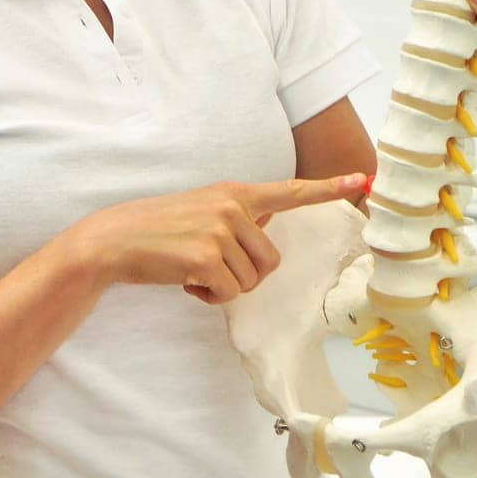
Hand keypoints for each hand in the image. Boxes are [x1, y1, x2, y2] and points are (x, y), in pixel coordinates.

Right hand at [64, 175, 369, 304]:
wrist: (113, 239)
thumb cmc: (158, 229)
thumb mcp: (202, 209)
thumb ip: (239, 214)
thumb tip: (268, 217)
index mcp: (234, 192)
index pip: (289, 191)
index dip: (328, 189)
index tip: (362, 181)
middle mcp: (232, 207)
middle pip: (271, 261)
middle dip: (244, 274)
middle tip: (209, 266)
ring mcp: (220, 231)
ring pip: (250, 281)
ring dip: (223, 286)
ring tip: (191, 269)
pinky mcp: (206, 257)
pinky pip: (228, 294)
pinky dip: (208, 296)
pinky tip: (184, 280)